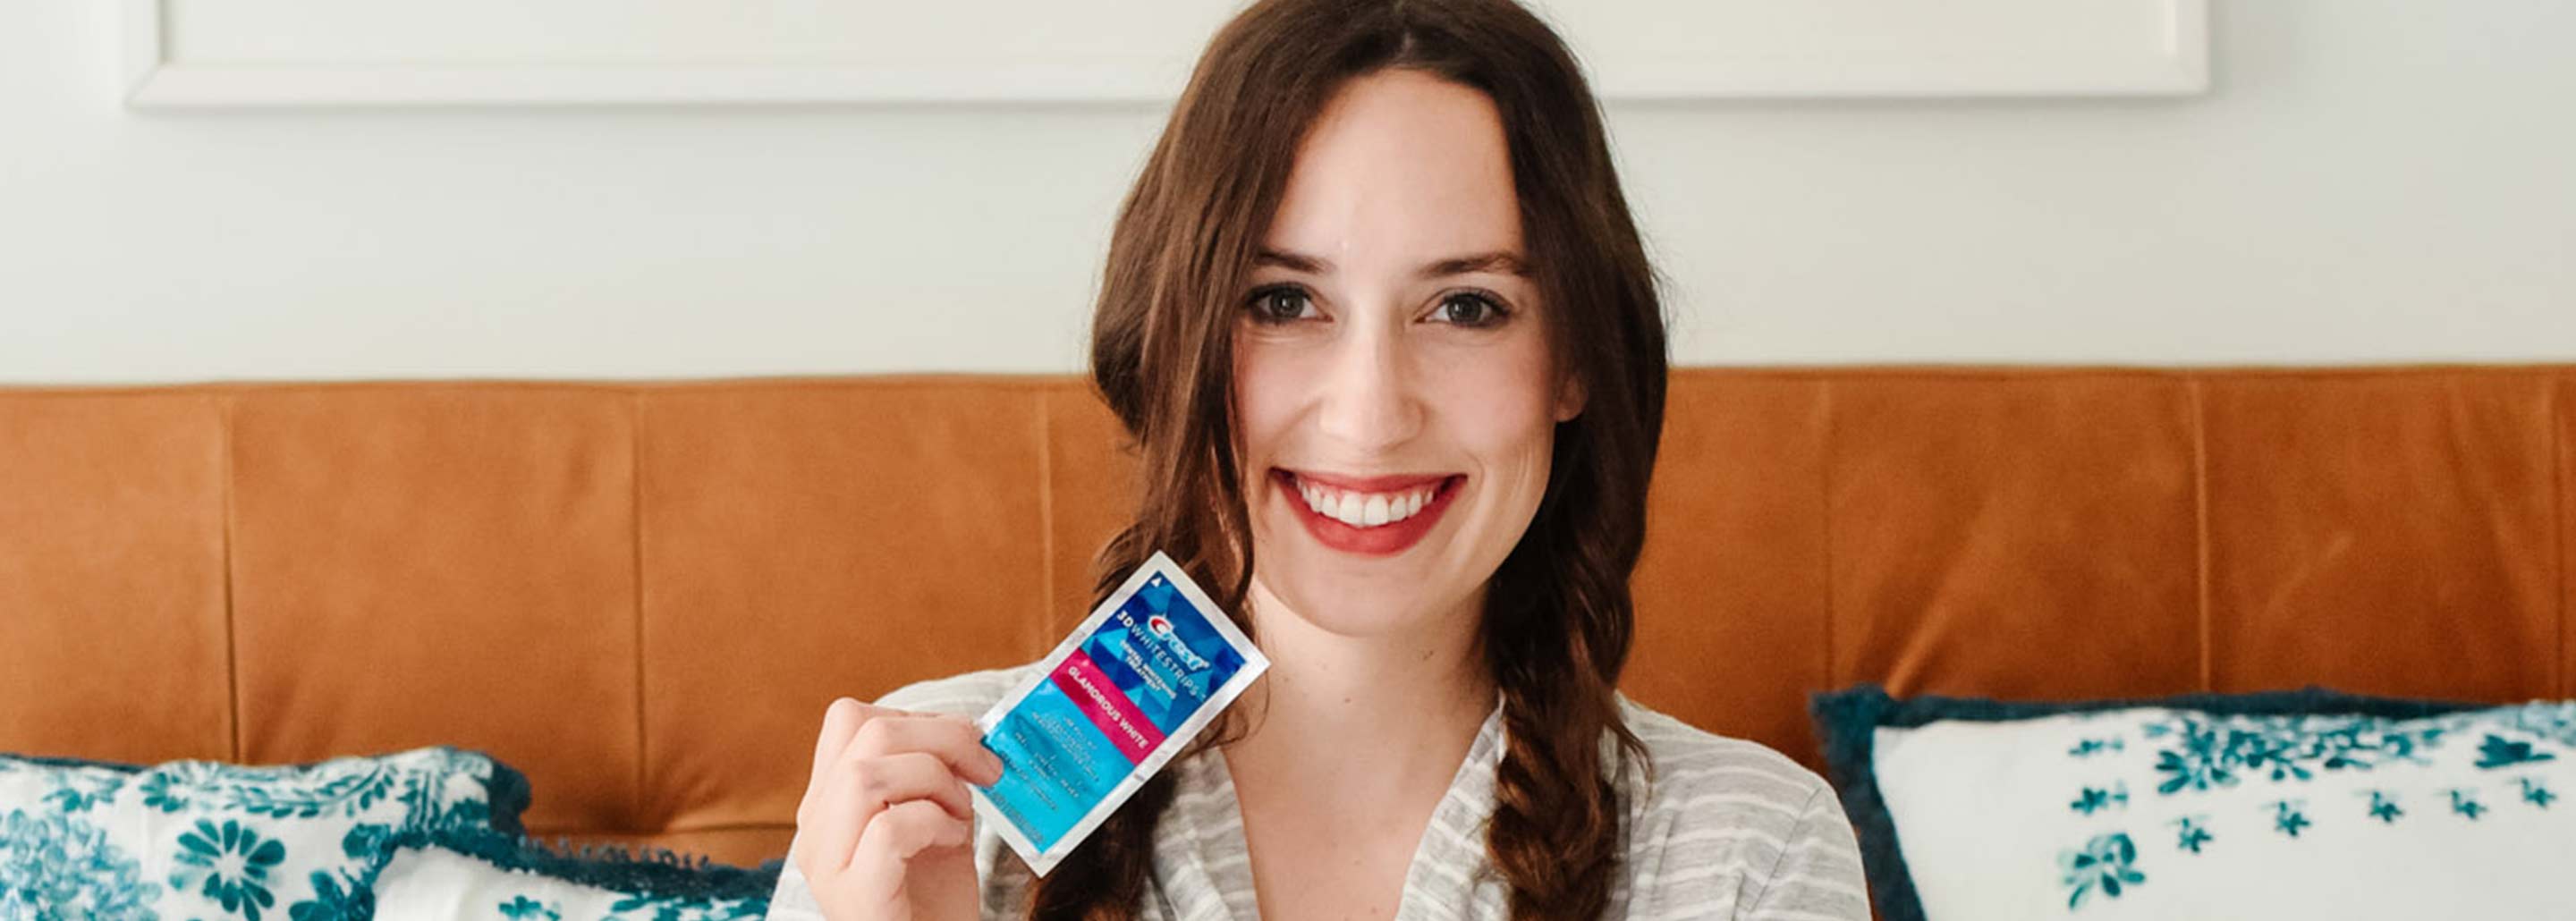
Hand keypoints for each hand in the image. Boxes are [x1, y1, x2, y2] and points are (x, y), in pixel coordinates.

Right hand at [792, 697, 1005, 920]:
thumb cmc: (934, 900)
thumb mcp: (935, 823)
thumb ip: (936, 779)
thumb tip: (969, 734)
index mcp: (830, 802)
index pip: (849, 718)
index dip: (917, 717)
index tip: (965, 745)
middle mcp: (816, 828)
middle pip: (865, 733)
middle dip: (941, 738)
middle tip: (985, 771)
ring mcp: (828, 864)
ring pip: (867, 775)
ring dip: (936, 781)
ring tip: (961, 815)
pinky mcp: (854, 896)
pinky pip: (888, 830)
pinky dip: (933, 823)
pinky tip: (953, 842)